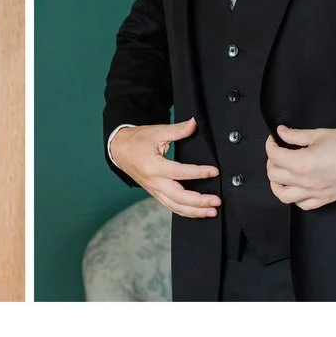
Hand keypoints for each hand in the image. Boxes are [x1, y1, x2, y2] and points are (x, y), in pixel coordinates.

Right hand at [108, 118, 223, 218]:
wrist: (119, 150)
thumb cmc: (137, 141)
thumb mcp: (156, 132)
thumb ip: (177, 130)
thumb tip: (194, 124)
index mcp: (153, 166)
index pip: (179, 172)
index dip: (199, 173)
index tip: (214, 171)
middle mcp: (154, 181)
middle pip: (178, 197)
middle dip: (199, 201)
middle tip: (216, 201)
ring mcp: (154, 190)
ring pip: (175, 206)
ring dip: (195, 211)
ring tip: (212, 211)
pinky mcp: (155, 193)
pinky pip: (170, 206)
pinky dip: (185, 212)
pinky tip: (197, 213)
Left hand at [266, 125, 335, 209]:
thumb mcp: (319, 134)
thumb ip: (296, 135)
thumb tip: (281, 132)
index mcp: (301, 163)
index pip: (274, 156)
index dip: (270, 145)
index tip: (274, 140)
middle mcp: (304, 181)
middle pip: (274, 176)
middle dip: (271, 162)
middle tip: (278, 154)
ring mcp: (314, 192)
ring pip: (283, 196)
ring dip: (277, 185)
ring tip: (282, 175)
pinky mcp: (325, 199)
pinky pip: (303, 205)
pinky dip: (296, 198)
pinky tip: (298, 188)